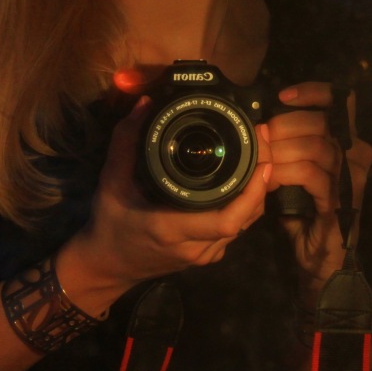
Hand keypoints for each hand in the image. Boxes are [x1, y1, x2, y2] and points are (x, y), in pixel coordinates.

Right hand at [70, 97, 271, 290]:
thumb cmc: (109, 223)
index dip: (252, 193)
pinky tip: (248, 179)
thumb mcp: (111, 181)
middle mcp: (195, 246)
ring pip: (245, 224)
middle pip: (245, 218)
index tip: (262, 161)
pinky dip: (247, 204)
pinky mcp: (208, 256)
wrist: (108, 266)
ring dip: (257, 192)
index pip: (228, 220)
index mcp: (173, 229)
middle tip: (263, 143)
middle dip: (261, 182)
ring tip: (260, 154)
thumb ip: (127, 142)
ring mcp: (204, 255)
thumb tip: (146, 104)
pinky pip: (236, 229)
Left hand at [259, 82, 371, 297]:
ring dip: (280, 151)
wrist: (319, 255)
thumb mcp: (297, 170)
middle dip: (284, 126)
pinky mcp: (343, 199)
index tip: (283, 97)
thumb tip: (264, 124)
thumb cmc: (307, 210)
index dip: (312, 92)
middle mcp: (358, 154)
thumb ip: (290, 145)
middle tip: (260, 138)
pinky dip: (284, 174)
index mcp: (349, 141)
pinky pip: (311, 174)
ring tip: (260, 160)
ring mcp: (354, 177)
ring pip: (315, 146)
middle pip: (321, 121)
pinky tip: (269, 180)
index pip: (342, 100)